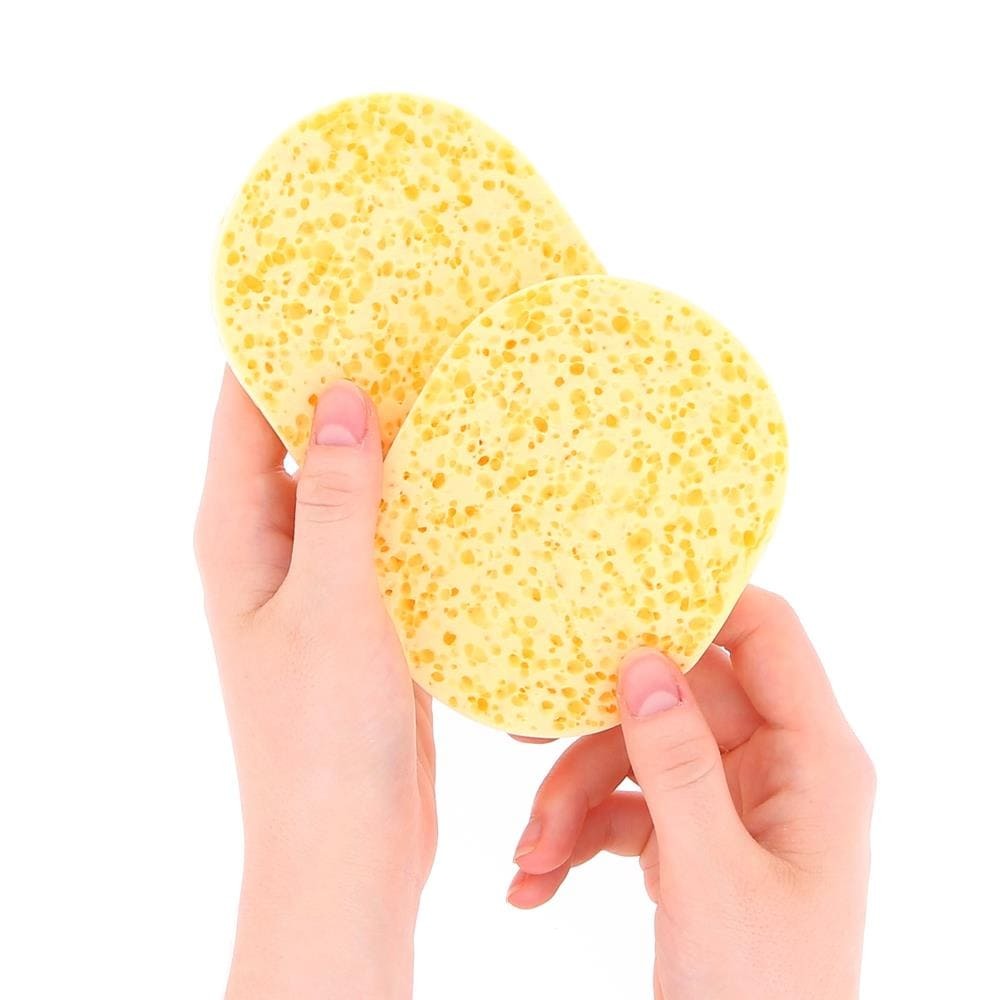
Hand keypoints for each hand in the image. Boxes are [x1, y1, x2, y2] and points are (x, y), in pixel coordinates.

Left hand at [195, 371, 435, 999]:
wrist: (347, 844)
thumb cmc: (320, 737)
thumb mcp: (331, 605)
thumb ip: (335, 499)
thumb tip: (337, 394)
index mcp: (238, 534)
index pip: (240, 408)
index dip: (275, 343)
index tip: (330, 285)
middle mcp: (272, 548)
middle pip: (299, 437)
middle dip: (347, 381)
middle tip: (414, 322)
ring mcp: (322, 580)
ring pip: (353, 485)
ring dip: (392, 443)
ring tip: (451, 382)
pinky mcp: (367, 613)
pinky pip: (390, 535)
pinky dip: (422, 503)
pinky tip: (472, 476)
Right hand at [508, 587, 873, 999]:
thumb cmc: (762, 994)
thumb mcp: (713, 877)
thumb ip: (678, 765)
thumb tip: (643, 662)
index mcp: (815, 760)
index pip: (766, 635)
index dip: (700, 602)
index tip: (615, 596)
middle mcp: (775, 767)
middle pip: (676, 700)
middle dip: (596, 739)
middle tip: (528, 749)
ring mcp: (729, 804)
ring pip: (637, 755)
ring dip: (572, 799)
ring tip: (529, 856)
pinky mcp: (690, 840)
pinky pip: (625, 808)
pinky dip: (578, 836)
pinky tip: (536, 881)